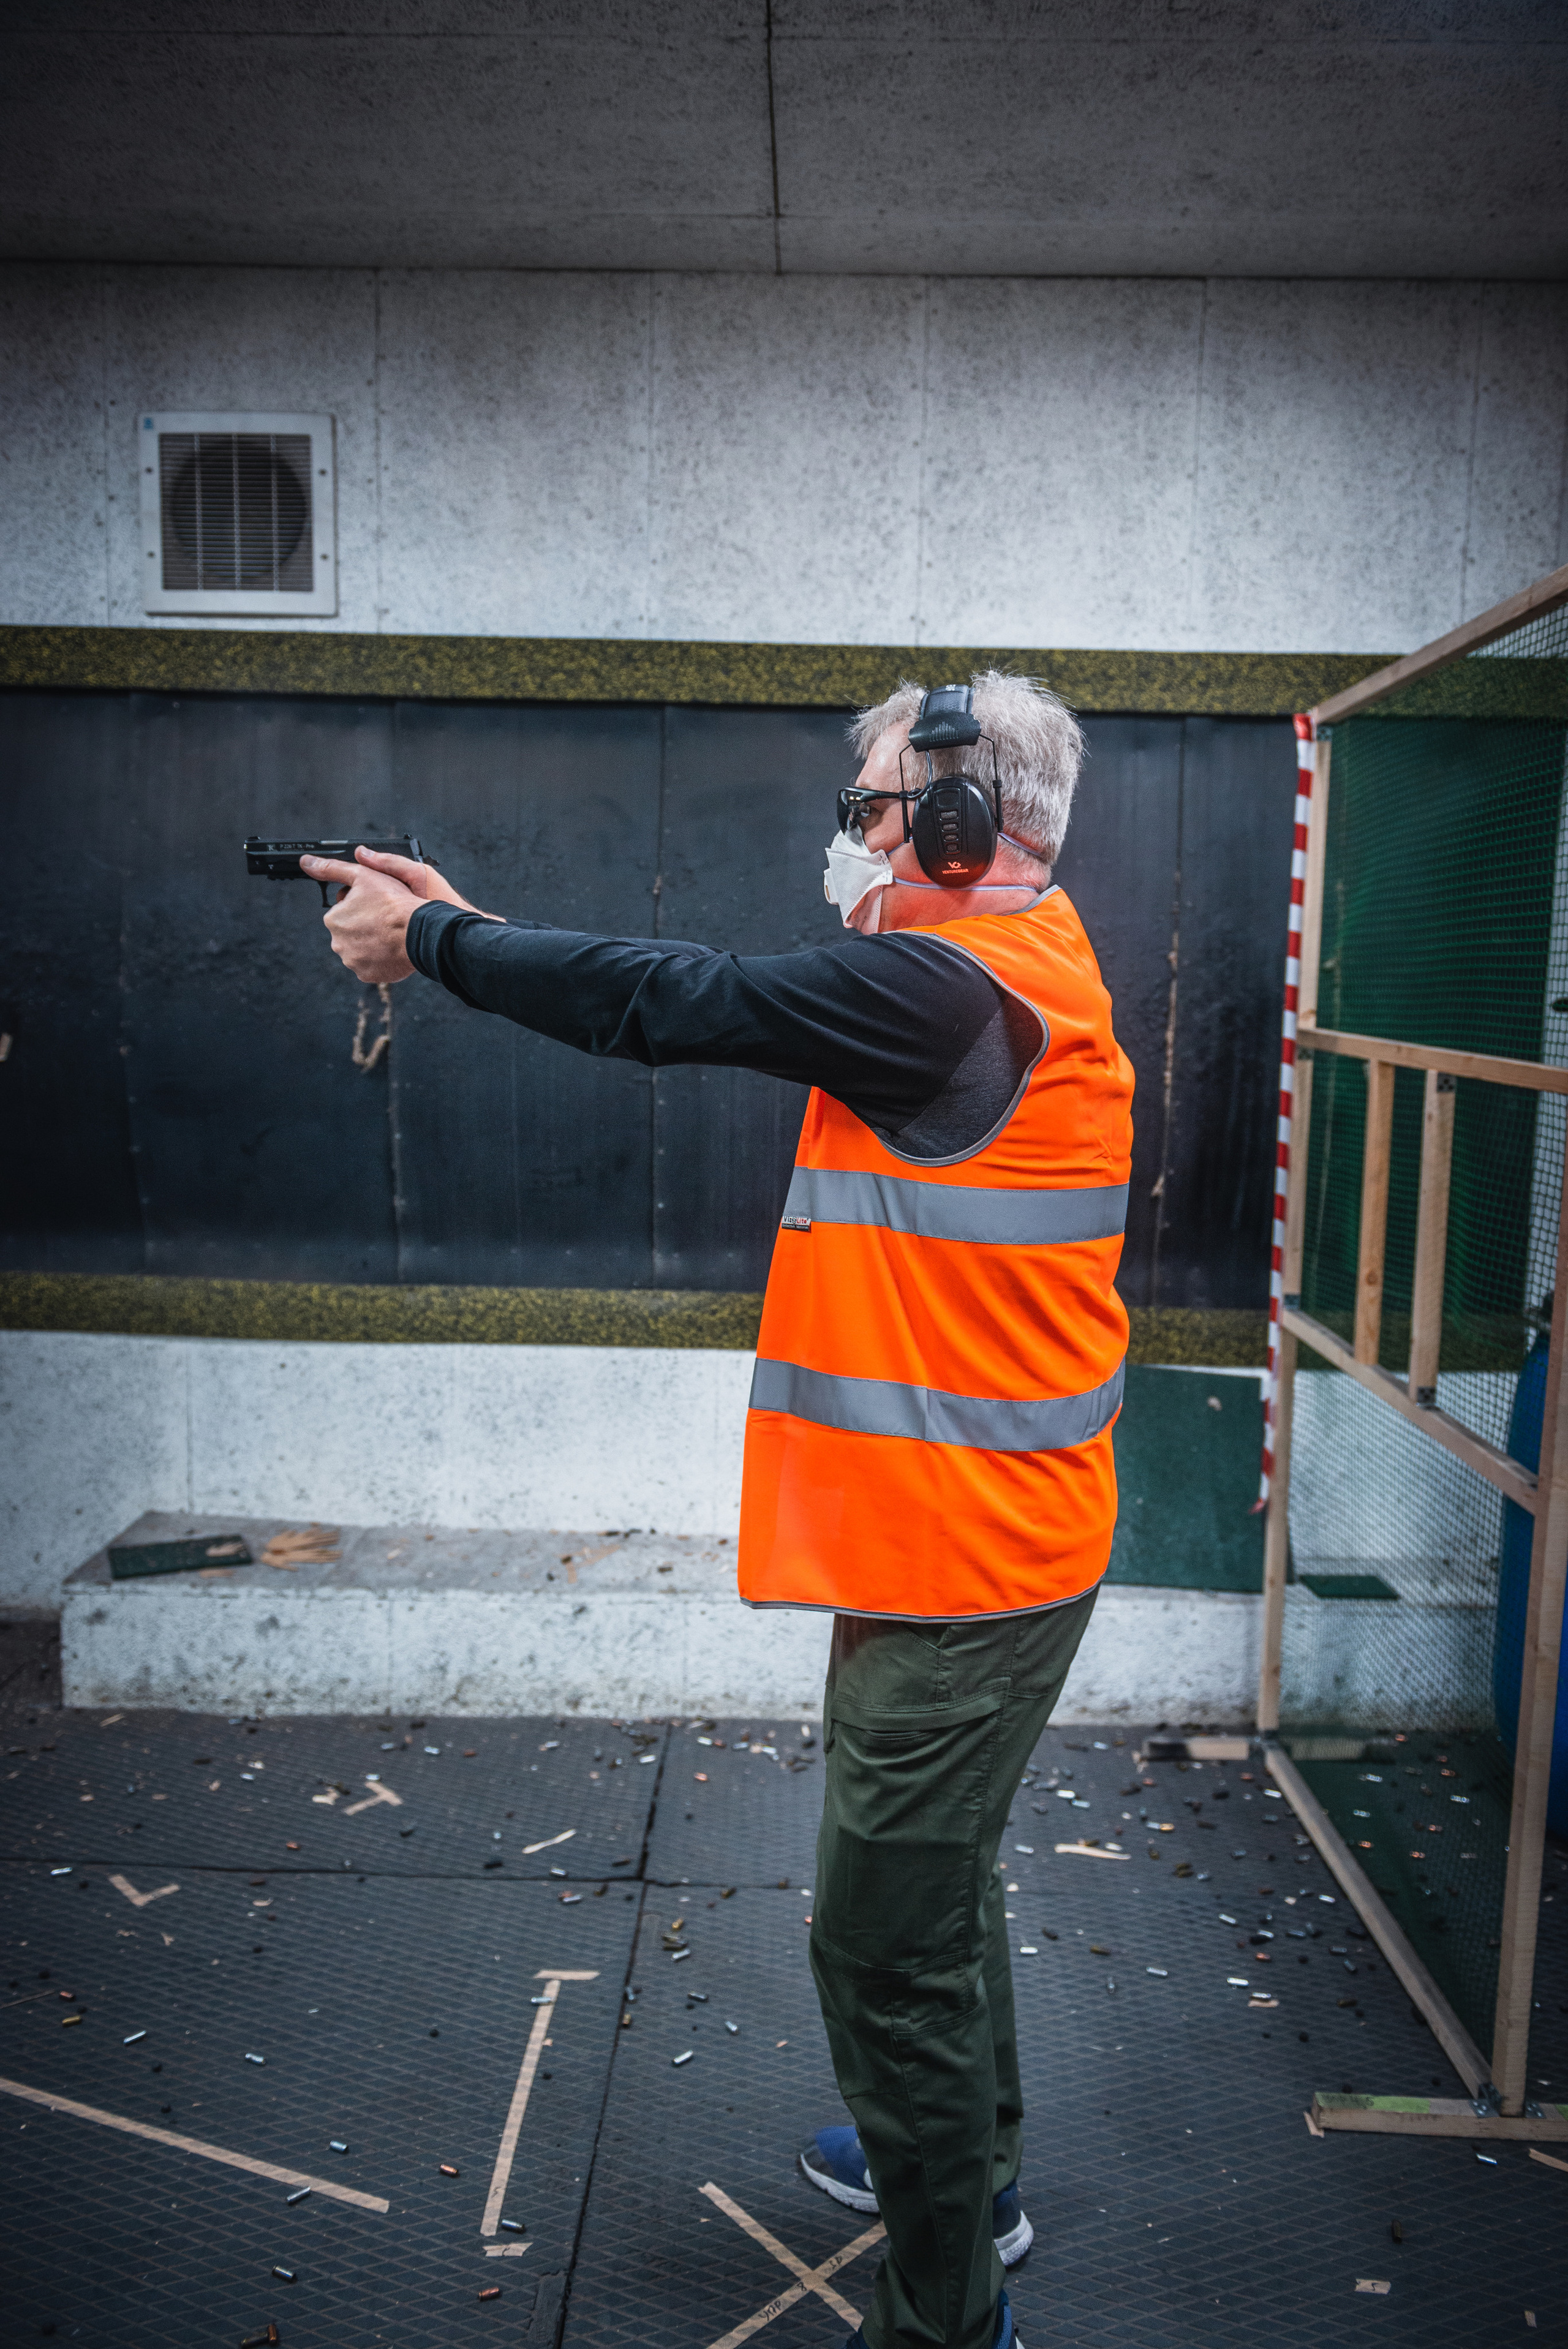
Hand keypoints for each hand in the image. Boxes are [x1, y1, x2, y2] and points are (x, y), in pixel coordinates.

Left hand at [299, 845, 480, 983]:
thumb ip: (332, 868)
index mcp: (333, 920)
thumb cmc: (393, 902)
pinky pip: (371, 965)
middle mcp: (337, 944)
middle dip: (364, 924)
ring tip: (390, 933)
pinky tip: (392, 948)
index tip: (377, 902)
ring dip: (372, 941)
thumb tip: (306, 862)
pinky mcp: (368, 975)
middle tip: (385, 917)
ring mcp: (353, 962)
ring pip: (361, 948)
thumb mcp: (362, 875)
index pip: (343, 909)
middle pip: (351, 931)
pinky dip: (380, 958)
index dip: (361, 903)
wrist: (419, 932)